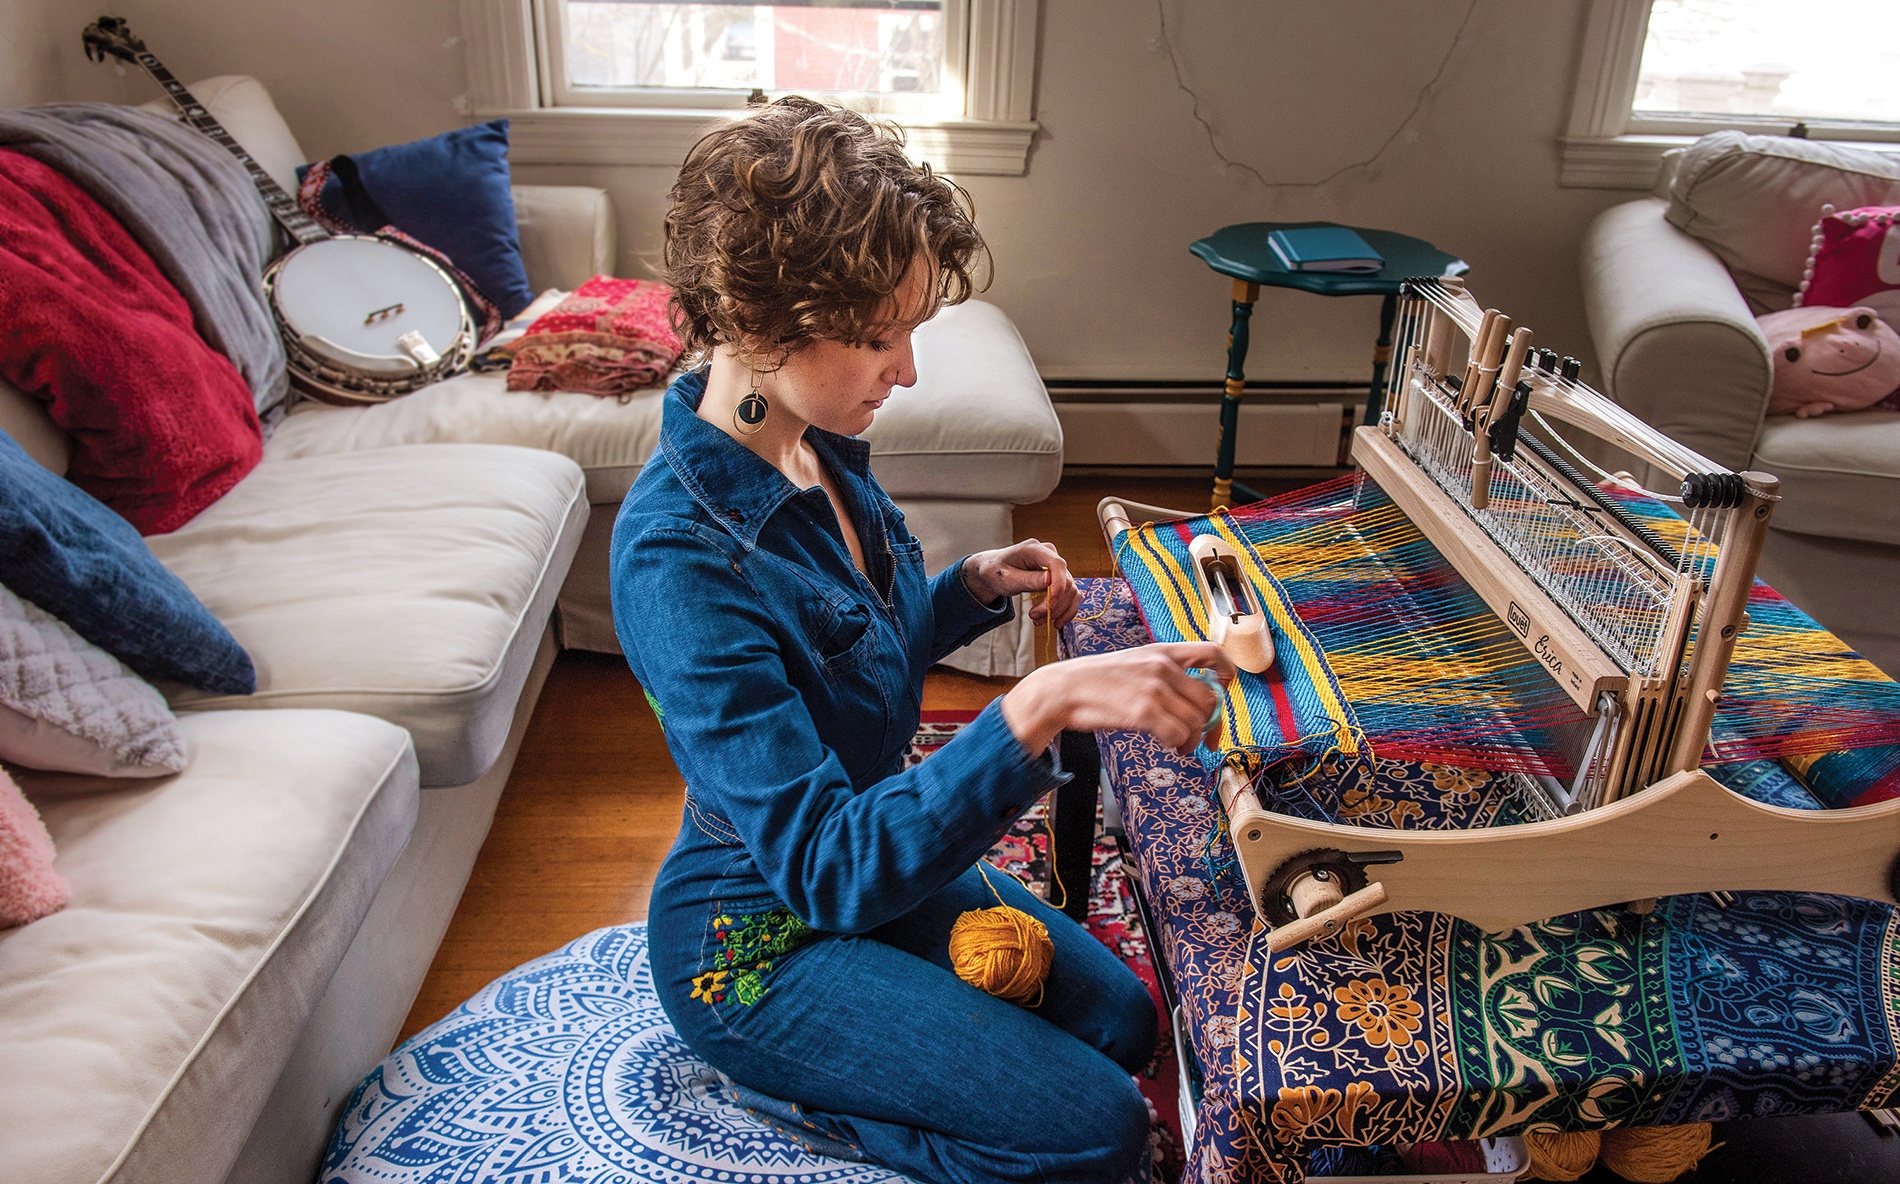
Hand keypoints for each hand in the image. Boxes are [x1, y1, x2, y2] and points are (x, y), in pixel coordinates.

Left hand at [961, 539, 1078, 627]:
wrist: (994, 571)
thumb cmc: (996, 571)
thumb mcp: (1006, 578)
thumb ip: (1028, 579)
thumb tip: (1049, 580)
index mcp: (1035, 549)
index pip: (1057, 564)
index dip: (1058, 586)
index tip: (1050, 605)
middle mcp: (1050, 554)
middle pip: (1066, 581)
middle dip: (1053, 604)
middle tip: (1034, 617)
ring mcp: (1056, 566)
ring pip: (1071, 591)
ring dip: (1058, 610)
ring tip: (1039, 620)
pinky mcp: (1059, 577)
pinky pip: (1071, 595)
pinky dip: (1065, 610)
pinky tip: (1056, 621)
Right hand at [999, 642, 1236, 756]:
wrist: (1063, 690)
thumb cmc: (1096, 681)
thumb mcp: (1133, 663)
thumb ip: (1163, 674)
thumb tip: (1191, 702)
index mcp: (1161, 651)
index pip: (1211, 651)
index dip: (1227, 669)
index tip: (1227, 684)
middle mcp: (1162, 666)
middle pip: (1209, 698)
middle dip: (1209, 721)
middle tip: (1201, 736)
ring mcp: (1154, 689)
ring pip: (1196, 721)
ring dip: (1192, 738)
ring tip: (1180, 744)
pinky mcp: (1144, 711)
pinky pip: (1179, 735)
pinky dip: (1179, 745)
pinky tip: (1170, 746)